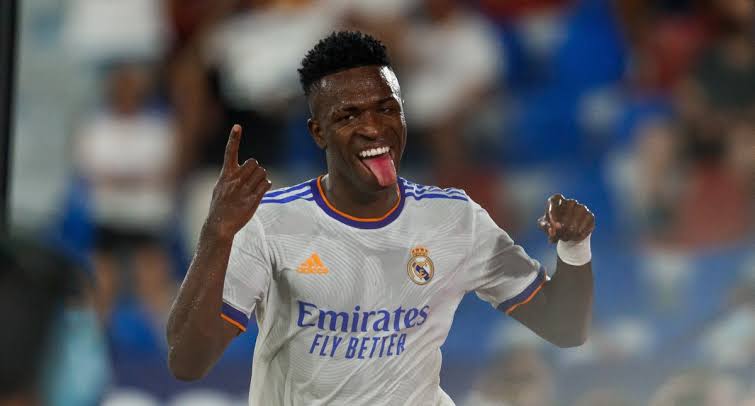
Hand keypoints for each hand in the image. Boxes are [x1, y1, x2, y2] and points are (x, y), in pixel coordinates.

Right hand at [204, 125, 270, 240]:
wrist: (219, 225)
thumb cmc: (219, 206)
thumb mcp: (219, 188)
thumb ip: (230, 177)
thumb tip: (241, 169)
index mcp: (225, 175)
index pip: (230, 152)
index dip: (234, 138)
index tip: (237, 126)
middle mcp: (235, 180)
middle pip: (254, 163)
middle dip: (256, 168)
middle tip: (252, 178)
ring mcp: (244, 190)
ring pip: (262, 172)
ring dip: (261, 177)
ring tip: (255, 186)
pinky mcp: (253, 199)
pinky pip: (266, 184)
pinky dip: (266, 185)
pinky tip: (260, 191)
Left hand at [537, 194, 594, 242]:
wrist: (568, 233)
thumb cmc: (554, 226)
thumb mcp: (545, 226)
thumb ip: (545, 226)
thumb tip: (552, 230)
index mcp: (558, 200)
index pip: (554, 200)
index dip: (552, 212)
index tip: (551, 224)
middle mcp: (570, 202)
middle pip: (565, 213)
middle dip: (560, 229)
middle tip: (558, 237)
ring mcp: (581, 208)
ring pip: (575, 221)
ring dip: (569, 233)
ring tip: (565, 238)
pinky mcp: (590, 216)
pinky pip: (584, 226)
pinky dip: (578, 235)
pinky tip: (574, 238)